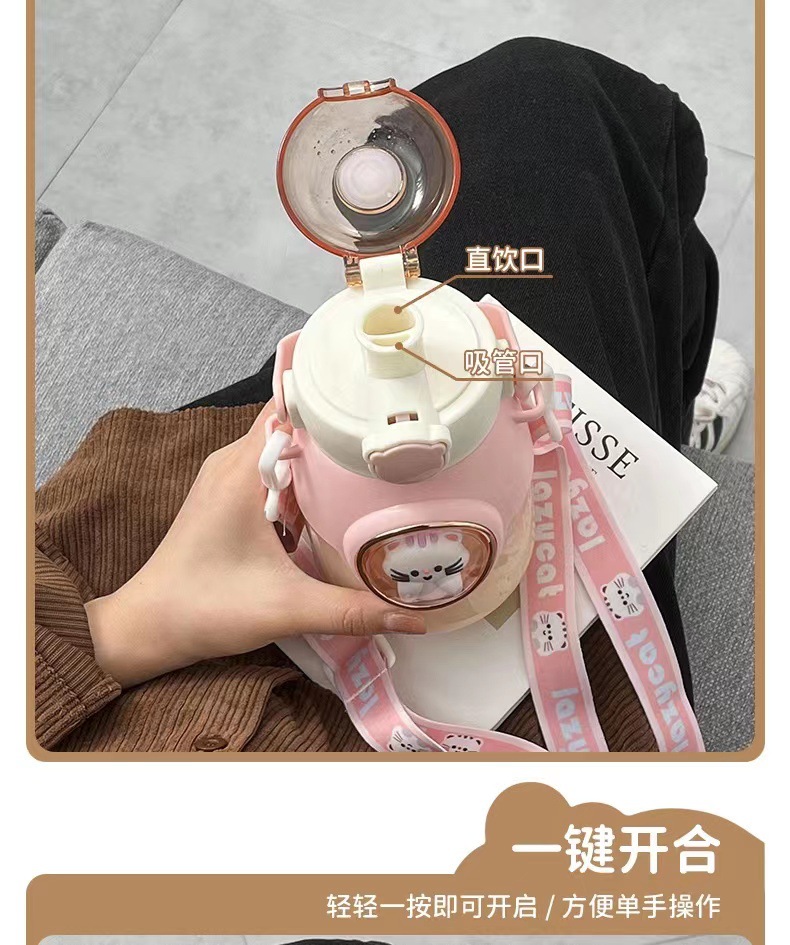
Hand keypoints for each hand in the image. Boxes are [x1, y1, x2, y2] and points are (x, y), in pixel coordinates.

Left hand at [86, 403, 425, 687]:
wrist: (148, 627)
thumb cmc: (205, 608)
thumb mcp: (286, 608)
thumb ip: (351, 610)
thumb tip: (417, 620)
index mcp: (241, 470)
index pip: (288, 405)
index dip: (332, 399)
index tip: (376, 404)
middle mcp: (231, 463)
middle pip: (292, 424)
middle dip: (337, 430)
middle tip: (389, 438)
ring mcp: (226, 479)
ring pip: (281, 449)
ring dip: (320, 457)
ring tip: (371, 462)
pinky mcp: (225, 498)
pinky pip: (270, 471)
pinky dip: (301, 478)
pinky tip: (333, 497)